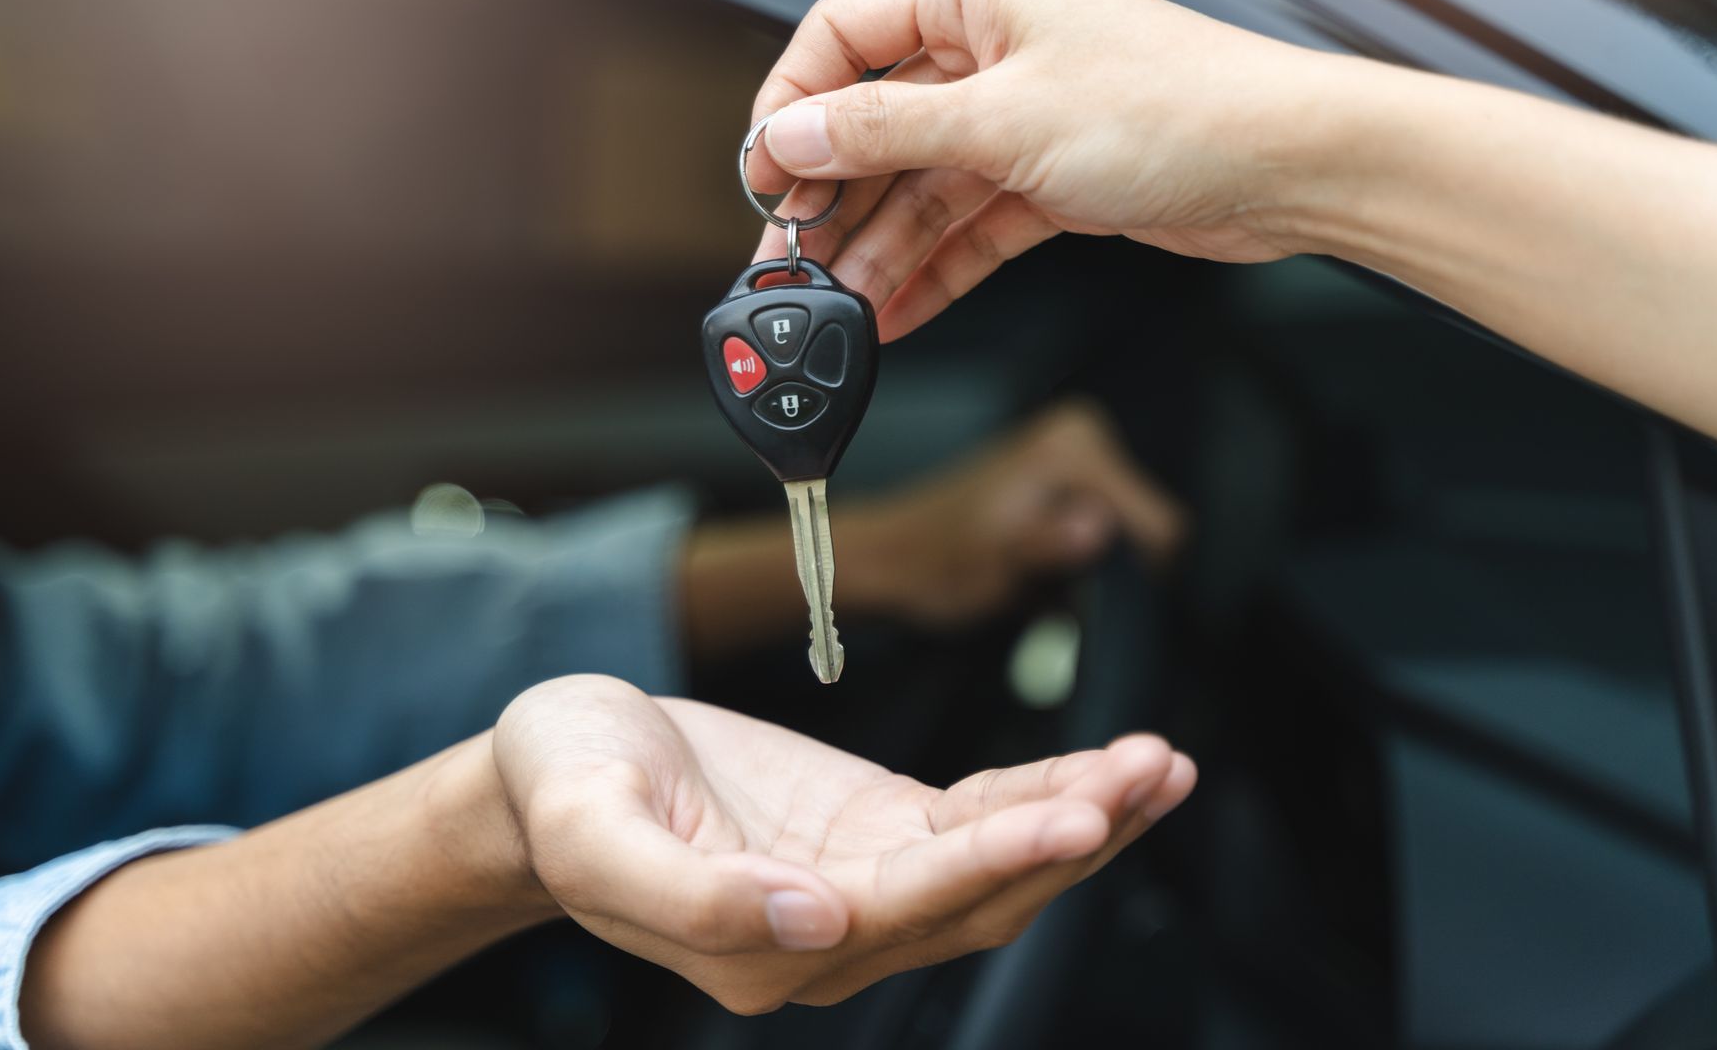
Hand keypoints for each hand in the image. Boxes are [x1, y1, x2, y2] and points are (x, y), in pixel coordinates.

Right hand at [491, 674, 1193, 1014]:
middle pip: (983, 895)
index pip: (912, 906)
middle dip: (1076, 835)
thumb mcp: (598, 836)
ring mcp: (865, 883)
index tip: (1075, 812)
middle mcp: (835, 933)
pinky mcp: (877, 831)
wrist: (555, 767)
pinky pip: (979, 818)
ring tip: (1160, 766)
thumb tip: (813, 922)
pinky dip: (1047, 792)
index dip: (999, 859)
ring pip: (999, 864)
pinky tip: (1106, 771)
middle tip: (1150, 774)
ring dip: (1084, 817)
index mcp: (768, 950)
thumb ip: (696, 897)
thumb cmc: (563, 794)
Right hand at [747, 0, 1326, 338]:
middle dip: (833, 198)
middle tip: (791, 259)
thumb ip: (882, 132)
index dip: (791, 104)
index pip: (843, 36)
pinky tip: (898, 308)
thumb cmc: (1176, 108)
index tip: (762, 171)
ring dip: (880, 249)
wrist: (1284, 167)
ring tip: (840, 306)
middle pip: (876, 124)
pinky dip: (934, 267)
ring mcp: (1022, 115)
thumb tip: (790, 135)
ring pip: (921, 186)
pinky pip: (968, 225)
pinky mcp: (1050, 177)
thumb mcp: (1001, 119)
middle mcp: (994, 48)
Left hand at [843, 400, 1185, 625]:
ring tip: (1042, 578)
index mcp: (1074, 449)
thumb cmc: (934, 562)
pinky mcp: (1069, 476)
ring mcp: (1075, 453)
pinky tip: (1043, 568)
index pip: (1159, 523)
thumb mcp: (996, 565)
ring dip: (1095, 568)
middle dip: (1112, 569)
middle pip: (1149, 529)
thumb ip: (1051, 544)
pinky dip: (1082, 558)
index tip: (1091, 595)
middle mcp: (1080, 437)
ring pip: (1131, 535)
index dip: (1136, 576)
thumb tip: (1097, 526)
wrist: (893, 555)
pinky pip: (1108, 530)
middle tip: (1053, 586)